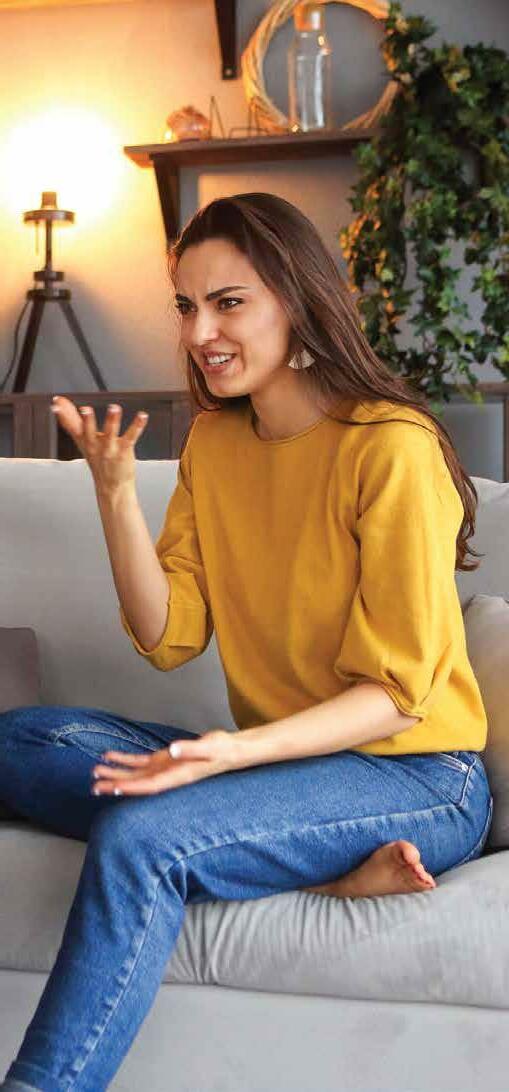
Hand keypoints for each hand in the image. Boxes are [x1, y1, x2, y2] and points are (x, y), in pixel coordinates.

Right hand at [50, 396, 148, 493]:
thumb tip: (59, 402)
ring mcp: (110, 449)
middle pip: (88, 431)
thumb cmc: (98, 460)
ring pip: (110, 433)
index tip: (56, 402)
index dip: (63, 414)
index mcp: (84, 440)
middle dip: (87, 420)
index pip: (71, 426)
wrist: (112, 485)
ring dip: (112, 420)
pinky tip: (142, 416)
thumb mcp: (81, 441)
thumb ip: (71, 420)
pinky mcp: (124, 451)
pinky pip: (131, 437)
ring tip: (114, 408)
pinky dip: (137, 426)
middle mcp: (95, 445)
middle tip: (85, 409)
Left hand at [91, 729, 238, 796]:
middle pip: (137, 783)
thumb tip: (173, 750)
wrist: (230, 750)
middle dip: (116, 785)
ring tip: (95, 772)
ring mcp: (164, 768)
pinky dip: (124, 760)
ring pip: (135, 774)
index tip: (115, 789)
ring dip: (116, 773)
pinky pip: (140, 762)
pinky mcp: (163, 760)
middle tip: (94, 787)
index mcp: (178, 775)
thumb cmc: (221, 749)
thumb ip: (191, 749)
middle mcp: (167, 776)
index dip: (133, 788)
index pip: (151, 785)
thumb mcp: (209, 747)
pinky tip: (110, 757)